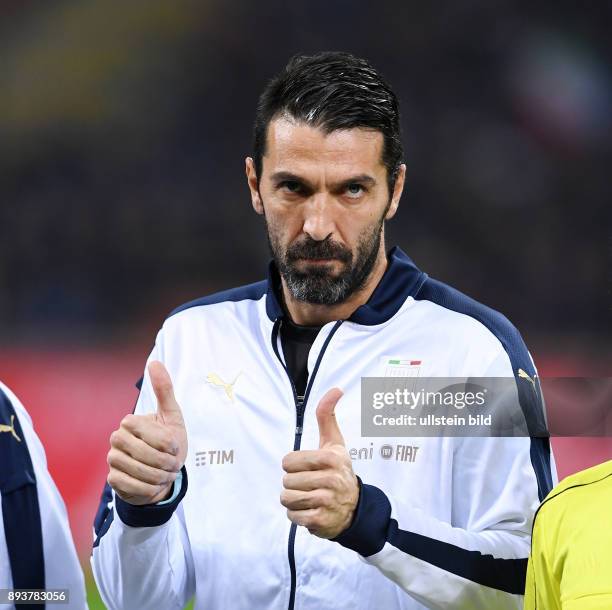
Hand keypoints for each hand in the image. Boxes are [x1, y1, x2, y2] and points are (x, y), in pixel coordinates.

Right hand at [107, 361, 187, 504]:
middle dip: (166, 463)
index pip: (154, 435)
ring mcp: (113, 459)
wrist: (163, 472)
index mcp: (130, 422)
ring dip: (159, 476)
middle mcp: (117, 438)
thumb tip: (154, 361)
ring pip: (140, 471)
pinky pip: (132, 486)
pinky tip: (154, 484)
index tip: (174, 447)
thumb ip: (164, 389)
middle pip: (146, 454)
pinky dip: (149, 488)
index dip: (169, 444)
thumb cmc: (169, 441)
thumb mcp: (171, 415)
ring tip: (165, 474)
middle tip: (173, 464)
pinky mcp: (112, 480)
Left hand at [281, 388, 358, 538]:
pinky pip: (292, 516)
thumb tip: (336, 389)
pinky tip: (310, 510)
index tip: (307, 468)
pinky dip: (296, 515)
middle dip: (293, 484)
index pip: (289, 461)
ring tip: (308, 497)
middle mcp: (331, 479)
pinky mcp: (321, 521)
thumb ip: (328, 416)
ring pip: (287, 499)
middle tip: (309, 484)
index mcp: (331, 458)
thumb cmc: (338, 470)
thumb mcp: (335, 443)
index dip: (293, 465)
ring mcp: (327, 501)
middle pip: (286, 481)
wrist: (355, 508)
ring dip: (293, 500)